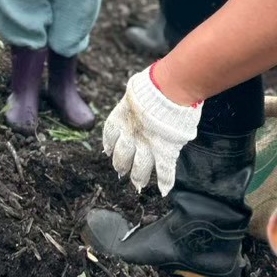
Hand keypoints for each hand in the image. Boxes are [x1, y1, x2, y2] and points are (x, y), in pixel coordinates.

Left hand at [102, 65, 200, 195]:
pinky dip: (165, 182)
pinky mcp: (165, 151)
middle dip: (121, 164)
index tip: (108, 151)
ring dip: (138, 177)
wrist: (168, 91)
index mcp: (121, 118)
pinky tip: (164, 191)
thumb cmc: (154, 85)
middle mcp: (131, 135)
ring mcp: (147, 145)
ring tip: (138, 184)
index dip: (109, 144)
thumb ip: (134, 101)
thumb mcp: (136, 91)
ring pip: (140, 168)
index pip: (110, 135)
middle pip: (122, 155)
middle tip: (121, 171)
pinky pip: (165, 171)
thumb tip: (136, 96)